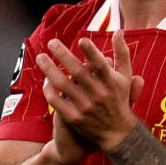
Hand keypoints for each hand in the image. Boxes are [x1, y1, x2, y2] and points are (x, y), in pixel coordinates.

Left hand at [38, 29, 143, 153]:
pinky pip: (56, 101)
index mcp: (111, 82)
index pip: (101, 65)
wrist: (116, 133)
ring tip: (41, 57)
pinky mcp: (74, 118)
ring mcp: (85, 107)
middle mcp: (98, 94)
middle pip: (78, 72)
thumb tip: (118, 31)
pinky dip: (49, 90)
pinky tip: (46, 80)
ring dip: (50, 70)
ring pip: (63, 85)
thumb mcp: (125, 77)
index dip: (92, 52)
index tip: (82, 39)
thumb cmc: (119, 99)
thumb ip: (122, 53)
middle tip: (51, 42)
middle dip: (63, 55)